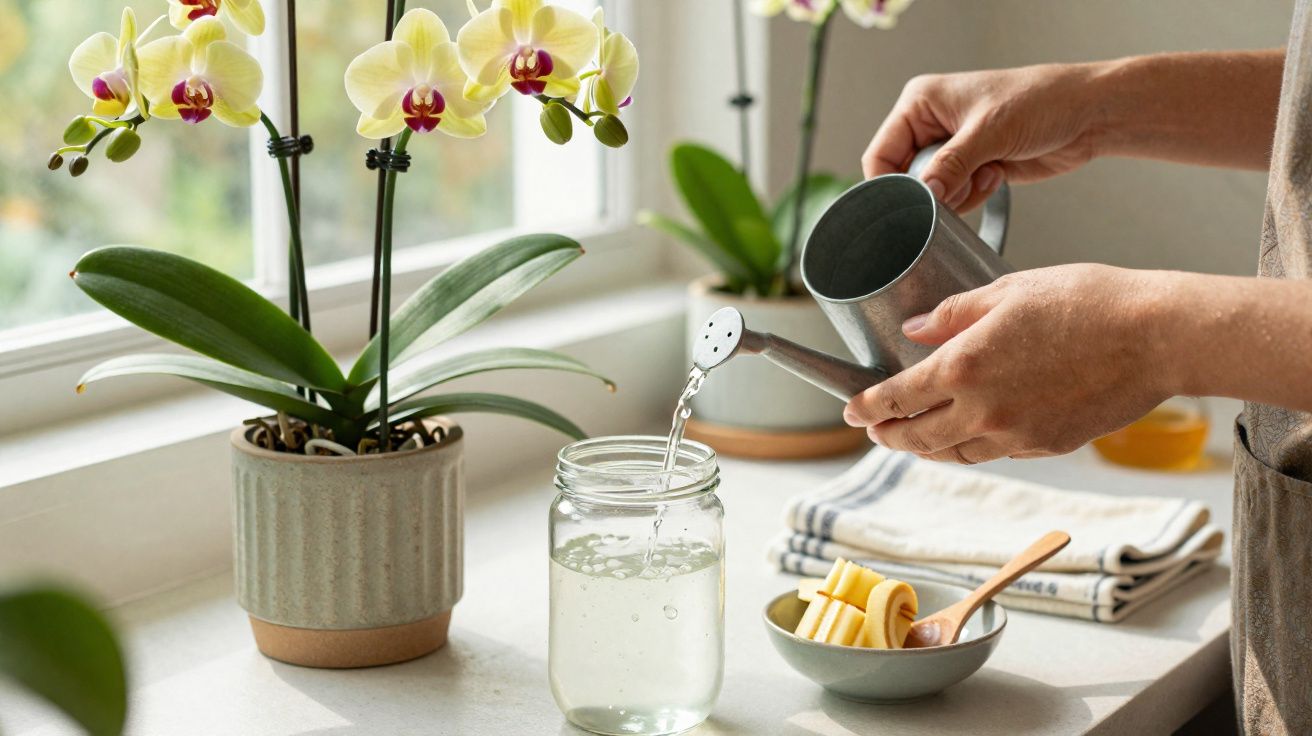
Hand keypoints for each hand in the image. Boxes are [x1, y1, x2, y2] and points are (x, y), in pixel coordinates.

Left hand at [842, 265, 1171, 463]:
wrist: (1156, 337)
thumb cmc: (1087, 301)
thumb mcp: (1009, 290)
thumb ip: (953, 315)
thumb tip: (915, 331)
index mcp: (964, 367)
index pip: (897, 398)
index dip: (867, 407)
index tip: (852, 409)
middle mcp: (983, 410)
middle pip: (917, 438)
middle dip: (888, 435)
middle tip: (875, 430)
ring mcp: (1015, 434)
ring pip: (953, 453)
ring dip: (926, 448)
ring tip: (913, 436)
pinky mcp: (1046, 444)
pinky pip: (993, 453)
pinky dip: (969, 447)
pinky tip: (966, 433)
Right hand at [863, 63, 1107, 211]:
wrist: (1087, 115)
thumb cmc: (1042, 100)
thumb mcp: (990, 132)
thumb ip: (950, 165)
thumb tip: (923, 192)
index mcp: (921, 102)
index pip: (881, 153)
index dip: (892, 183)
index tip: (914, 201)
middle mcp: (930, 123)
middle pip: (904, 177)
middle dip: (933, 189)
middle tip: (961, 184)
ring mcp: (951, 146)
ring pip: (930, 191)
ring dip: (958, 193)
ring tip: (987, 172)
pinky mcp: (971, 165)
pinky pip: (954, 196)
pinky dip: (972, 195)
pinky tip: (997, 174)